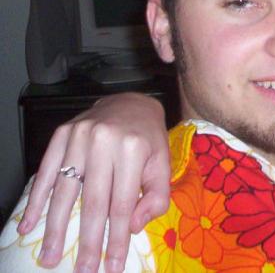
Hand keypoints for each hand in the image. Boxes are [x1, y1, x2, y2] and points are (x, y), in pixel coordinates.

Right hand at [18, 92, 170, 271]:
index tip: (112, 266)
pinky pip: (45, 171)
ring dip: (55, 227)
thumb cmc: (148, 138)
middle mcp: (105, 141)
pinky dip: (36, 200)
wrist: (131, 101)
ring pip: (65, 190)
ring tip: (49, 255)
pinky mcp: (61, 134)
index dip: (116, 238)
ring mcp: (79, 136)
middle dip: (87, 241)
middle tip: (82, 270)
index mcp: (134, 149)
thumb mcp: (163, 164)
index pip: (122, 204)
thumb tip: (133, 227)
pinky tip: (29, 224)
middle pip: (93, 201)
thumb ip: (156, 197)